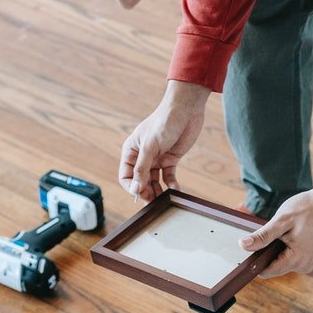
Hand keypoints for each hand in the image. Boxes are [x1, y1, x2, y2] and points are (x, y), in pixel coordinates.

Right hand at [119, 81, 209, 201]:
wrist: (186, 109)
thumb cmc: (164, 121)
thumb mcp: (150, 146)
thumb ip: (142, 168)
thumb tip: (135, 189)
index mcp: (131, 151)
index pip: (126, 176)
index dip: (131, 187)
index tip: (139, 194)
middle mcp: (142, 157)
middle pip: (140, 182)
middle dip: (145, 192)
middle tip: (153, 202)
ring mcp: (156, 159)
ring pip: (154, 182)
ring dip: (158, 192)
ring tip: (163, 200)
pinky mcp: (170, 160)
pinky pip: (168, 177)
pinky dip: (171, 184)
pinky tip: (175, 190)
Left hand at [241, 188, 312, 277]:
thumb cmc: (307, 209)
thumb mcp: (281, 221)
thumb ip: (263, 236)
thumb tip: (243, 245)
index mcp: (297, 260)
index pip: (267, 272)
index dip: (256, 261)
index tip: (252, 248)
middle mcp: (304, 266)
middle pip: (274, 267)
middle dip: (268, 253)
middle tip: (274, 233)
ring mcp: (309, 263)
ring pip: (282, 263)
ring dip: (278, 250)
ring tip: (285, 232)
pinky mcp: (310, 258)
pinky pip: (291, 258)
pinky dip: (287, 249)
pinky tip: (291, 235)